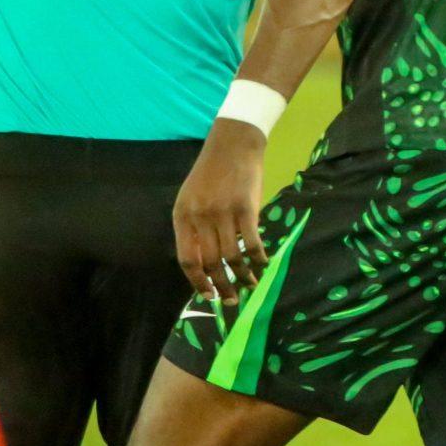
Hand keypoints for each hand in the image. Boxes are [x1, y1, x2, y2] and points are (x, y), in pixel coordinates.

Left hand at [172, 122, 269, 305]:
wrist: (232, 145)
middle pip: (211, 262)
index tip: (208, 295)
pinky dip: (258, 257)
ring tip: (249, 285)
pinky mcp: (246, 208)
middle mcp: (200, 218)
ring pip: (232, 256)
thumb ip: (194, 228)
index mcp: (182, 217)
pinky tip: (263, 265)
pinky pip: (252, 241)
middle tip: (231, 300)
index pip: (188, 259)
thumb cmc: (211, 173)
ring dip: (242, 276)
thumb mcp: (191, 200)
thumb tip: (204, 262)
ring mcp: (223, 213)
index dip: (197, 282)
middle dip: (222, 286)